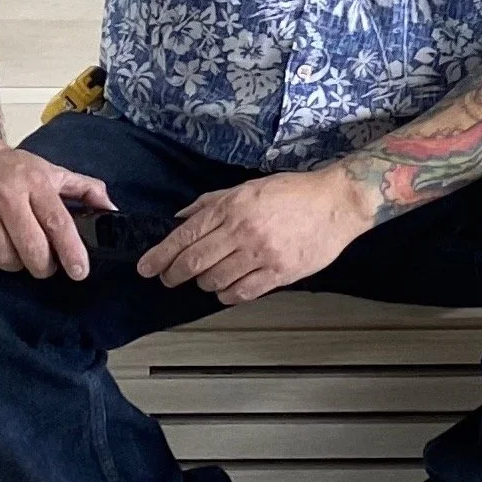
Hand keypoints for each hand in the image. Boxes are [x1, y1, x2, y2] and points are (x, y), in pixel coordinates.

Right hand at [0, 136, 115, 280]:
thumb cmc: (9, 168)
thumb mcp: (48, 170)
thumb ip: (82, 188)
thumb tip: (111, 209)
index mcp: (34, 181)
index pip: (57, 221)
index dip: (71, 250)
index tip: (80, 271)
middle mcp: (6, 196)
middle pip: (31, 248)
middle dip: (43, 266)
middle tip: (45, 264)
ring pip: (3, 258)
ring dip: (14, 264)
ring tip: (16, 251)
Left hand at [137, 166, 371, 304]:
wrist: (335, 203)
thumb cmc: (292, 191)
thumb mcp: (248, 187)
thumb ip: (212, 202)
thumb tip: (181, 217)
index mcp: (233, 206)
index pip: (187, 235)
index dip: (162, 254)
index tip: (146, 268)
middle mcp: (243, 231)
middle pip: (195, 261)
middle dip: (174, 273)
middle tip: (168, 279)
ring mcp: (261, 254)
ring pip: (216, 280)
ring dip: (204, 283)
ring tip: (205, 279)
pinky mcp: (279, 274)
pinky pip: (242, 293)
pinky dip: (228, 295)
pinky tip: (227, 290)